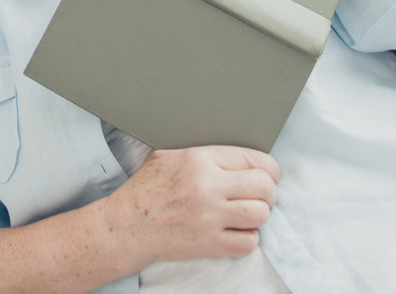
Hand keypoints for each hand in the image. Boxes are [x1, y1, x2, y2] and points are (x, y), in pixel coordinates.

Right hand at [103, 146, 278, 265]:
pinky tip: (237, 232)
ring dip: (259, 216)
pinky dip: (248, 239)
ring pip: (260, 214)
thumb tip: (231, 151)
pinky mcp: (209, 244)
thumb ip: (201, 150)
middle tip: (262, 196)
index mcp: (199, 158)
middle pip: (264, 186)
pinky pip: (248, 243)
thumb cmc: (147, 188)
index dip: (268, 168)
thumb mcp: (168, 154)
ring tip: (249, 214)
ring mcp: (209, 217)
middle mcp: (207, 186)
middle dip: (269, 192)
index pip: (253, 158)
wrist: (127, 225)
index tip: (268, 175)